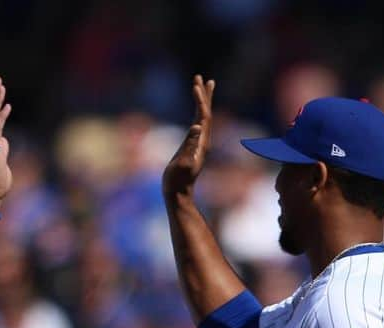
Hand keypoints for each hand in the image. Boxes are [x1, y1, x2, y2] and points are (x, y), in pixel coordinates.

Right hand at [162, 74, 214, 199]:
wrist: (178, 194)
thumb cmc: (178, 179)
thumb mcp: (184, 161)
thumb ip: (190, 144)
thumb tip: (197, 126)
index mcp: (201, 142)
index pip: (204, 116)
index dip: (201, 100)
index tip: (196, 84)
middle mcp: (203, 141)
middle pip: (206, 113)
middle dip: (204, 95)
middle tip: (202, 77)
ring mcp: (198, 144)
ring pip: (203, 118)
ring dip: (202, 102)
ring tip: (201, 86)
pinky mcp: (192, 147)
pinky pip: (197, 125)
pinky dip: (196, 113)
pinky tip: (195, 111)